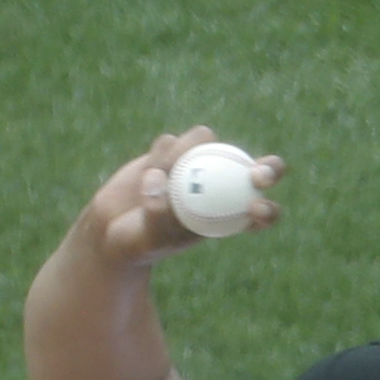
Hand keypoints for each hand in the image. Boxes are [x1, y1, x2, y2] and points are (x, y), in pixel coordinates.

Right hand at [83, 126, 284, 265]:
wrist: (112, 226)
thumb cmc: (138, 240)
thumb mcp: (149, 235)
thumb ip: (160, 215)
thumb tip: (162, 189)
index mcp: (227, 217)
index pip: (263, 211)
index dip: (268, 210)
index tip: (254, 209)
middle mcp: (219, 185)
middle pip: (257, 168)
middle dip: (268, 169)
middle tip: (259, 175)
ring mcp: (196, 163)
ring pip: (205, 138)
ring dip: (183, 152)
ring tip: (157, 183)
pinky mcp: (170, 150)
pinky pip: (171, 141)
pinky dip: (159, 156)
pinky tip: (147, 177)